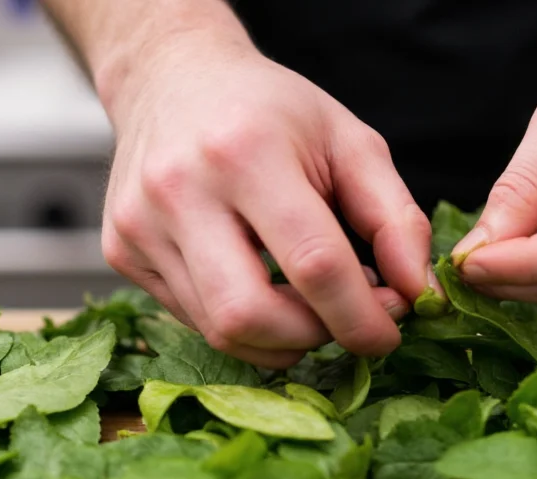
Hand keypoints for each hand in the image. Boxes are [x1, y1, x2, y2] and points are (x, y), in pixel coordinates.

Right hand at [100, 31, 431, 367]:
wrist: (173, 80)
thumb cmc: (270, 111)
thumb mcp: (350, 142)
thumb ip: (395, 218)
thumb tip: (415, 292)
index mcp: (247, 152)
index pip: (313, 264)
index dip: (361, 317)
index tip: (388, 334)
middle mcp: (180, 190)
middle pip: (251, 316)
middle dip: (312, 338)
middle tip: (342, 320)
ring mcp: (140, 226)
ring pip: (219, 331)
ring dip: (280, 340)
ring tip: (307, 304)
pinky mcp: (121, 252)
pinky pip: (193, 320)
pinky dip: (243, 324)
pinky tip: (261, 288)